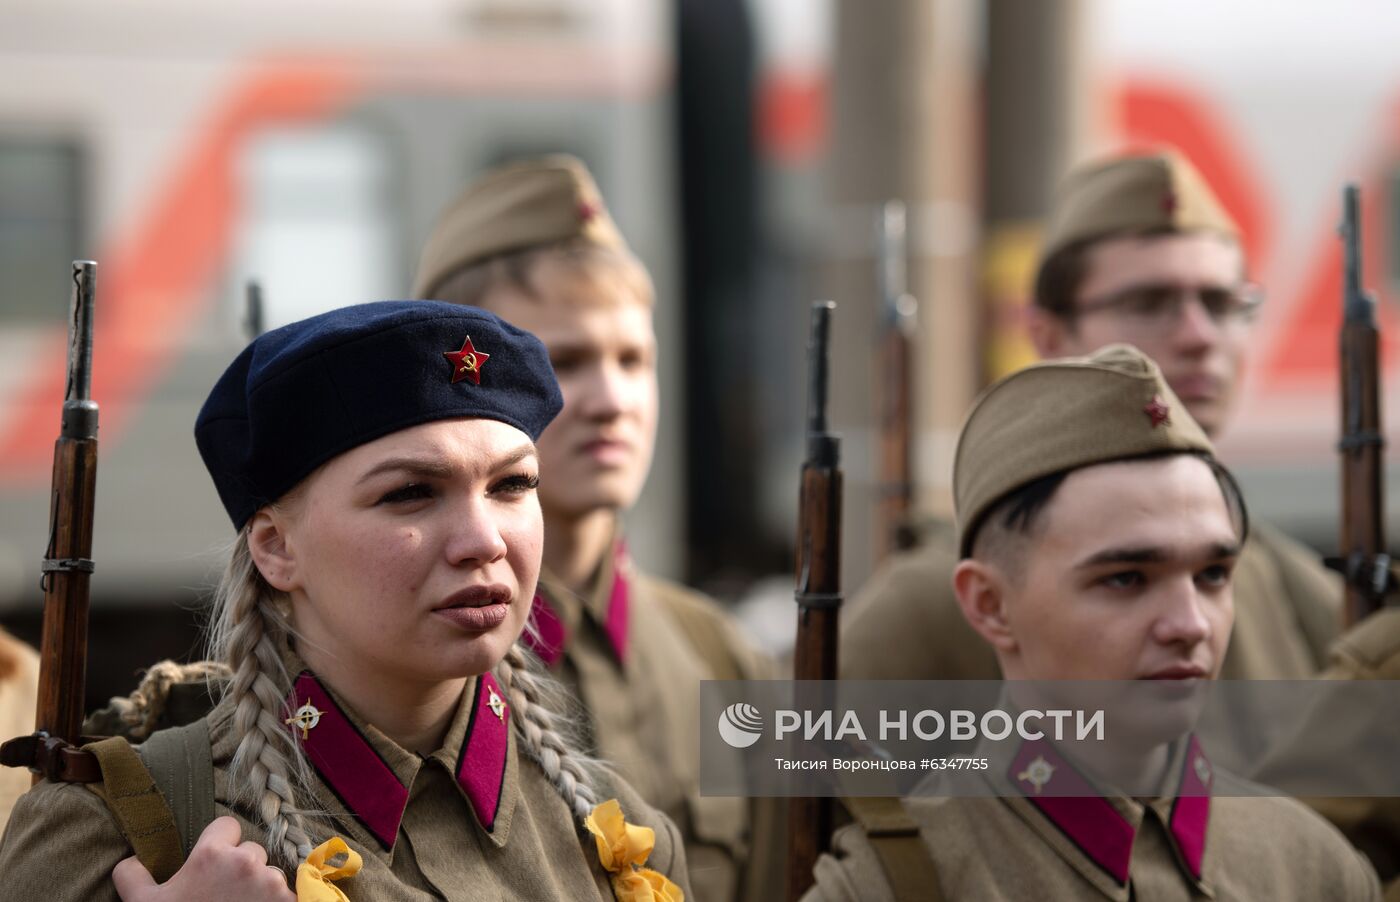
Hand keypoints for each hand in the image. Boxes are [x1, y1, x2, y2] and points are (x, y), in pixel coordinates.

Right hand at [113, 816, 295, 901]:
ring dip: (259, 887)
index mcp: (211, 854)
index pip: (228, 825)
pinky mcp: (288, 901)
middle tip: (223, 895)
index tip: (212, 864)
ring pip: (270, 872)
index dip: (220, 843)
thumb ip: (133, 876)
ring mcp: (271, 882)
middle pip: (251, 850)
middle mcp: (245, 862)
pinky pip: (287, 892)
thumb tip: (129, 860)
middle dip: (240, 868)